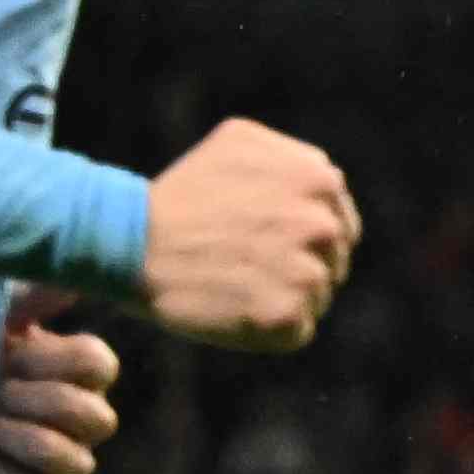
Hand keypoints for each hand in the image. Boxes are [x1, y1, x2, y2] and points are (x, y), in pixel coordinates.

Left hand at [0, 289, 123, 473]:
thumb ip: (27, 299)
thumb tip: (67, 283)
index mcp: (73, 369)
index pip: (99, 365)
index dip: (55, 362)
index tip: (14, 353)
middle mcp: (80, 417)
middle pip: (97, 419)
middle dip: (38, 405)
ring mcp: (65, 463)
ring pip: (78, 464)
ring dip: (22, 444)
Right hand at [139, 117, 359, 350]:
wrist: (132, 243)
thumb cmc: (181, 195)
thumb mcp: (239, 143)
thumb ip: (291, 161)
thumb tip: (324, 180)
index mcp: (318, 179)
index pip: (340, 223)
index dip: (305, 238)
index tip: (269, 244)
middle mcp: (322, 225)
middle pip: (333, 261)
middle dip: (299, 266)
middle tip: (247, 265)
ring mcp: (308, 273)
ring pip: (318, 297)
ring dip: (284, 297)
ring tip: (235, 283)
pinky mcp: (286, 317)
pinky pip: (298, 331)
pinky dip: (271, 328)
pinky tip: (234, 307)